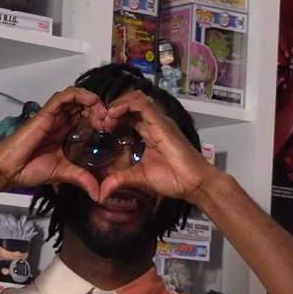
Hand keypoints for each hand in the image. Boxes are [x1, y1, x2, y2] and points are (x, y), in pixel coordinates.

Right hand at [0, 87, 105, 199]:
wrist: (10, 170)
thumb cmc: (31, 170)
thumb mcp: (64, 173)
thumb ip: (82, 179)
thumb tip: (99, 195)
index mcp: (65, 133)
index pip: (86, 118)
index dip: (100, 119)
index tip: (111, 129)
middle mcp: (60, 122)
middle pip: (83, 106)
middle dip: (100, 109)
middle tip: (109, 121)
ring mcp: (53, 116)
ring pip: (75, 98)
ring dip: (92, 101)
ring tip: (102, 113)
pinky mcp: (46, 114)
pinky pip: (64, 97)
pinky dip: (79, 95)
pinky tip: (91, 102)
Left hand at [99, 92, 217, 203]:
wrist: (192, 183)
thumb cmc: (172, 179)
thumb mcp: (138, 178)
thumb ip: (119, 180)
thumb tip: (101, 193)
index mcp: (148, 132)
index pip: (127, 115)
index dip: (112, 117)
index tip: (100, 128)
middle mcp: (153, 123)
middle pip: (129, 104)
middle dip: (111, 110)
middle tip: (100, 123)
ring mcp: (158, 121)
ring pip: (134, 99)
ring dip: (116, 105)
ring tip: (107, 119)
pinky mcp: (161, 122)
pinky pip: (141, 105)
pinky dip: (124, 105)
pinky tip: (113, 116)